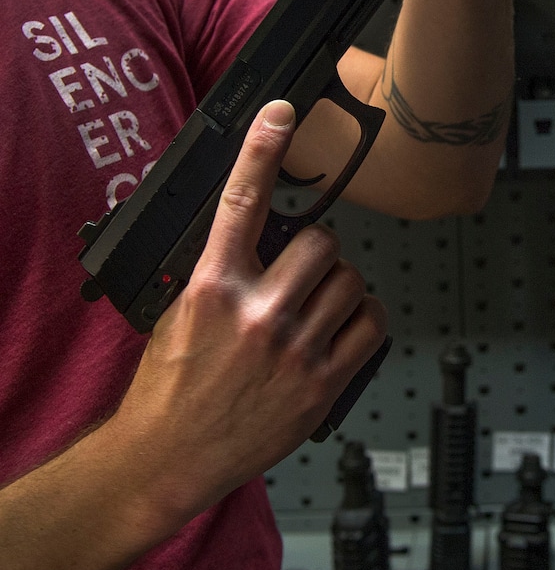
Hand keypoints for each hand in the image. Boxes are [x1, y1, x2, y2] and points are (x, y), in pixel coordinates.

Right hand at [109, 99, 387, 534]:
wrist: (169, 457)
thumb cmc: (169, 387)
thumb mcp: (178, 312)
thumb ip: (219, 269)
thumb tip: (254, 233)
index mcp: (212, 287)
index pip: (241, 202)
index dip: (262, 149)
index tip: (279, 113)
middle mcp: (256, 314)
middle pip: (320, 242)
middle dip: (317, 248)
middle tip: (303, 266)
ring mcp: (293, 350)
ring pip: (350, 279)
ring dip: (340, 282)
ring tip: (320, 300)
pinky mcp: (321, 384)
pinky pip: (371, 325)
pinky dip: (364, 316)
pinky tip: (343, 324)